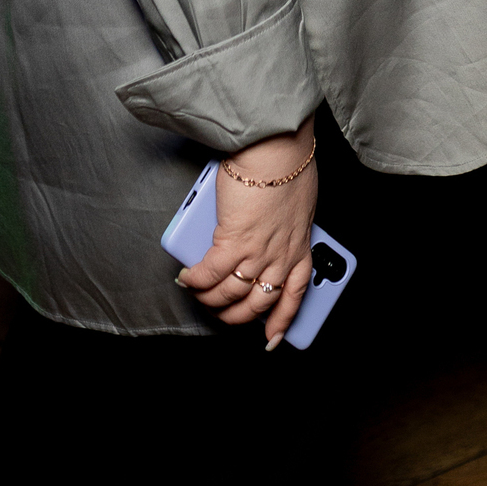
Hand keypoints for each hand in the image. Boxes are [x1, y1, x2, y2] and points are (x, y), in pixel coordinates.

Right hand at [175, 114, 316, 342]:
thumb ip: (286, 224)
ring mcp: (257, 253)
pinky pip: (209, 274)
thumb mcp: (299, 202)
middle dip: (234, 315)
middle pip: (256, 303)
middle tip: (220, 313)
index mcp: (299, 246)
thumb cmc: (289, 163)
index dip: (281, 321)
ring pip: (229, 294)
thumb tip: (268, 229)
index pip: (294, 295)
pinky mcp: (233, 242)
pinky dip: (195, 281)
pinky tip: (187, 279)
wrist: (276, 148)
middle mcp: (280, 257)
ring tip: (198, 294)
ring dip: (210, 300)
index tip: (271, 338)